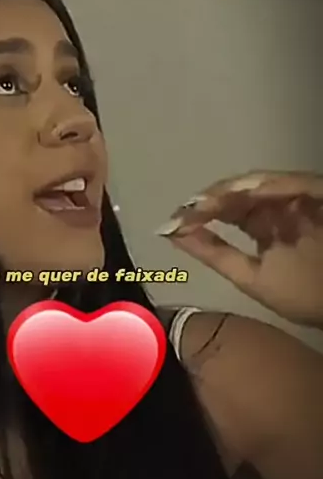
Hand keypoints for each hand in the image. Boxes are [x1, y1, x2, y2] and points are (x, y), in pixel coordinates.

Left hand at [157, 170, 322, 327]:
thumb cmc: (306, 295)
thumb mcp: (252, 277)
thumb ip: (214, 253)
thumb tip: (171, 234)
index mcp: (266, 230)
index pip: (228, 213)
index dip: (201, 215)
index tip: (171, 223)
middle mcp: (281, 210)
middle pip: (238, 195)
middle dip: (210, 201)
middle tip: (186, 210)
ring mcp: (300, 199)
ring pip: (259, 185)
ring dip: (229, 192)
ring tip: (205, 203)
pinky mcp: (317, 191)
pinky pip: (291, 183)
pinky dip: (264, 186)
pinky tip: (238, 192)